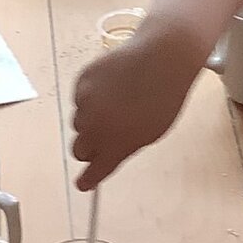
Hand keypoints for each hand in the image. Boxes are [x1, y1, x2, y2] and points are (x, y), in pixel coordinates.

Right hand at [71, 29, 202, 189]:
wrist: (160, 58)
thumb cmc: (164, 97)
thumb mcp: (151, 132)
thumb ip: (125, 147)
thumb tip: (110, 152)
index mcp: (114, 146)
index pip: (93, 172)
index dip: (87, 180)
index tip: (83, 184)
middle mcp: (94, 129)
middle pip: (79, 149)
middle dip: (90, 147)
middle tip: (105, 137)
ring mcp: (84, 104)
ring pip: (79, 122)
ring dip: (90, 119)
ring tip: (114, 103)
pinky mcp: (81, 82)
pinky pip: (80, 98)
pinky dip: (90, 97)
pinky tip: (110, 85)